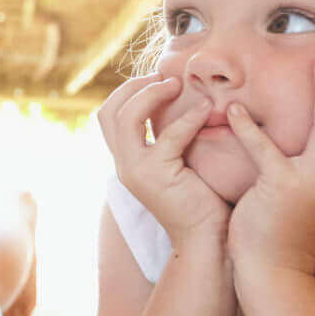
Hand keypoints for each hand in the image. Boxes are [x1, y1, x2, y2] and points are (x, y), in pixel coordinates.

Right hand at [96, 72, 229, 245]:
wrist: (206, 237)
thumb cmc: (201, 199)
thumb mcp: (178, 162)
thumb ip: (169, 138)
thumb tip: (180, 102)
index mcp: (126, 161)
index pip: (108, 116)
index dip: (128, 91)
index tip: (157, 80)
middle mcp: (123, 165)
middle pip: (108, 111)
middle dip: (134, 87)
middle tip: (165, 77)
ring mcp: (134, 170)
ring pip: (126, 117)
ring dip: (151, 94)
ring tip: (177, 86)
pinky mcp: (156, 175)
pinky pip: (168, 135)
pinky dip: (188, 118)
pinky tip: (205, 110)